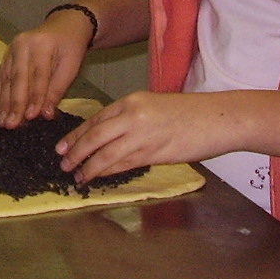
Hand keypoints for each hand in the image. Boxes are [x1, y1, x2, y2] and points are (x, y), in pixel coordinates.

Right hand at [0, 10, 93, 127]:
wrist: (64, 25)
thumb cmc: (70, 47)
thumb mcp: (72, 66)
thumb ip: (57, 89)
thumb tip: (46, 114)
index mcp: (42, 44)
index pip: (38, 75)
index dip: (34, 97)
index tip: (30, 117)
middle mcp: (22, 44)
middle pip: (18, 78)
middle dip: (14, 104)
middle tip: (11, 125)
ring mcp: (11, 48)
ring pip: (6, 79)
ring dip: (3, 103)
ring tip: (2, 122)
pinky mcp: (6, 55)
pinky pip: (1, 77)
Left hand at [57, 92, 229, 183]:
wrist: (217, 118)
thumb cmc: (189, 113)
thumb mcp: (155, 107)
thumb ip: (132, 119)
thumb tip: (110, 136)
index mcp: (132, 101)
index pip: (96, 118)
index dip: (77, 134)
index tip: (63, 145)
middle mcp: (133, 115)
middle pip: (95, 135)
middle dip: (76, 150)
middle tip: (62, 162)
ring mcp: (143, 134)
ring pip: (106, 152)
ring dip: (89, 166)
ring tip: (76, 175)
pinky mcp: (154, 152)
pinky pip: (124, 163)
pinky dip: (108, 171)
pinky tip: (98, 177)